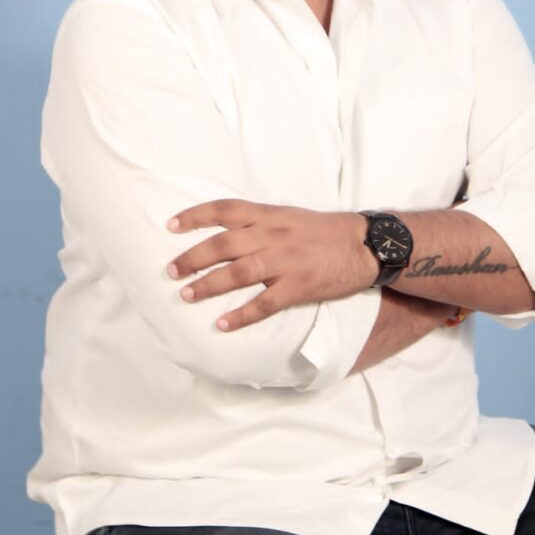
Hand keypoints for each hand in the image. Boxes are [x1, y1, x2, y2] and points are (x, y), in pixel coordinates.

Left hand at [166, 199, 377, 330]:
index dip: (196, 216)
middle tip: (170, 270)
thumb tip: (226, 229)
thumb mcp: (289, 216)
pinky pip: (264, 304)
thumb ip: (260, 222)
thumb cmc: (324, 230)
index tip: (171, 225)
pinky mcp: (299, 286)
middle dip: (193, 257)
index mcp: (270, 215)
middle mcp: (273, 235)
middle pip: (224, 243)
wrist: (365, 244)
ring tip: (186, 295)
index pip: (225, 209)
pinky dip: (241, 315)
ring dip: (208, 285)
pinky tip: (222, 324)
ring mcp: (286, 261)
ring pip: (238, 273)